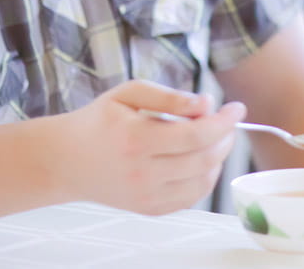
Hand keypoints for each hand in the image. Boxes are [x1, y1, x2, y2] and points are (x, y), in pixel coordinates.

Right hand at [52, 80, 245, 214]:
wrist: (66, 160)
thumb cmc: (99, 121)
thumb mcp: (128, 94)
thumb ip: (169, 96)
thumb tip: (207, 103)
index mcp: (136, 140)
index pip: (197, 135)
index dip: (224, 121)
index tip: (237, 108)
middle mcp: (142, 173)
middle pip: (205, 159)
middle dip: (226, 137)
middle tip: (226, 121)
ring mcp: (146, 196)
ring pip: (204, 181)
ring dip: (219, 158)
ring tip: (213, 138)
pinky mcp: (149, 209)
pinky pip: (192, 197)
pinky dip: (205, 178)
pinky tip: (200, 160)